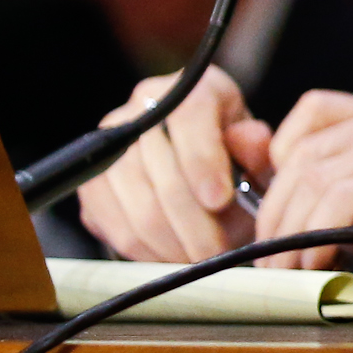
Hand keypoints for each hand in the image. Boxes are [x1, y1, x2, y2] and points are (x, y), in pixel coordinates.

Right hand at [76, 67, 274, 265]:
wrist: (205, 169)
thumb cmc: (240, 161)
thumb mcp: (260, 152)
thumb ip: (258, 150)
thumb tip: (250, 142)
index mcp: (193, 90)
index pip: (190, 117)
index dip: (203, 161)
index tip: (220, 200)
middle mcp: (143, 108)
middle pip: (159, 169)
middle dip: (191, 220)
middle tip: (216, 253)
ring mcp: (110, 144)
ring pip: (133, 202)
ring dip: (168, 241)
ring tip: (198, 262)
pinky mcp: (92, 181)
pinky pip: (112, 223)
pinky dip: (143, 250)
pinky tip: (170, 260)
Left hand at [253, 93, 352, 298]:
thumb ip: (332, 199)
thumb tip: (261, 189)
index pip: (312, 114)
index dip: (278, 162)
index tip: (275, 219)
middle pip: (302, 150)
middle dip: (274, 211)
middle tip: (268, 261)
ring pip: (313, 174)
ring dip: (286, 230)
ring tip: (286, 272)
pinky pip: (341, 197)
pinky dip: (313, 235)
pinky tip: (313, 267)